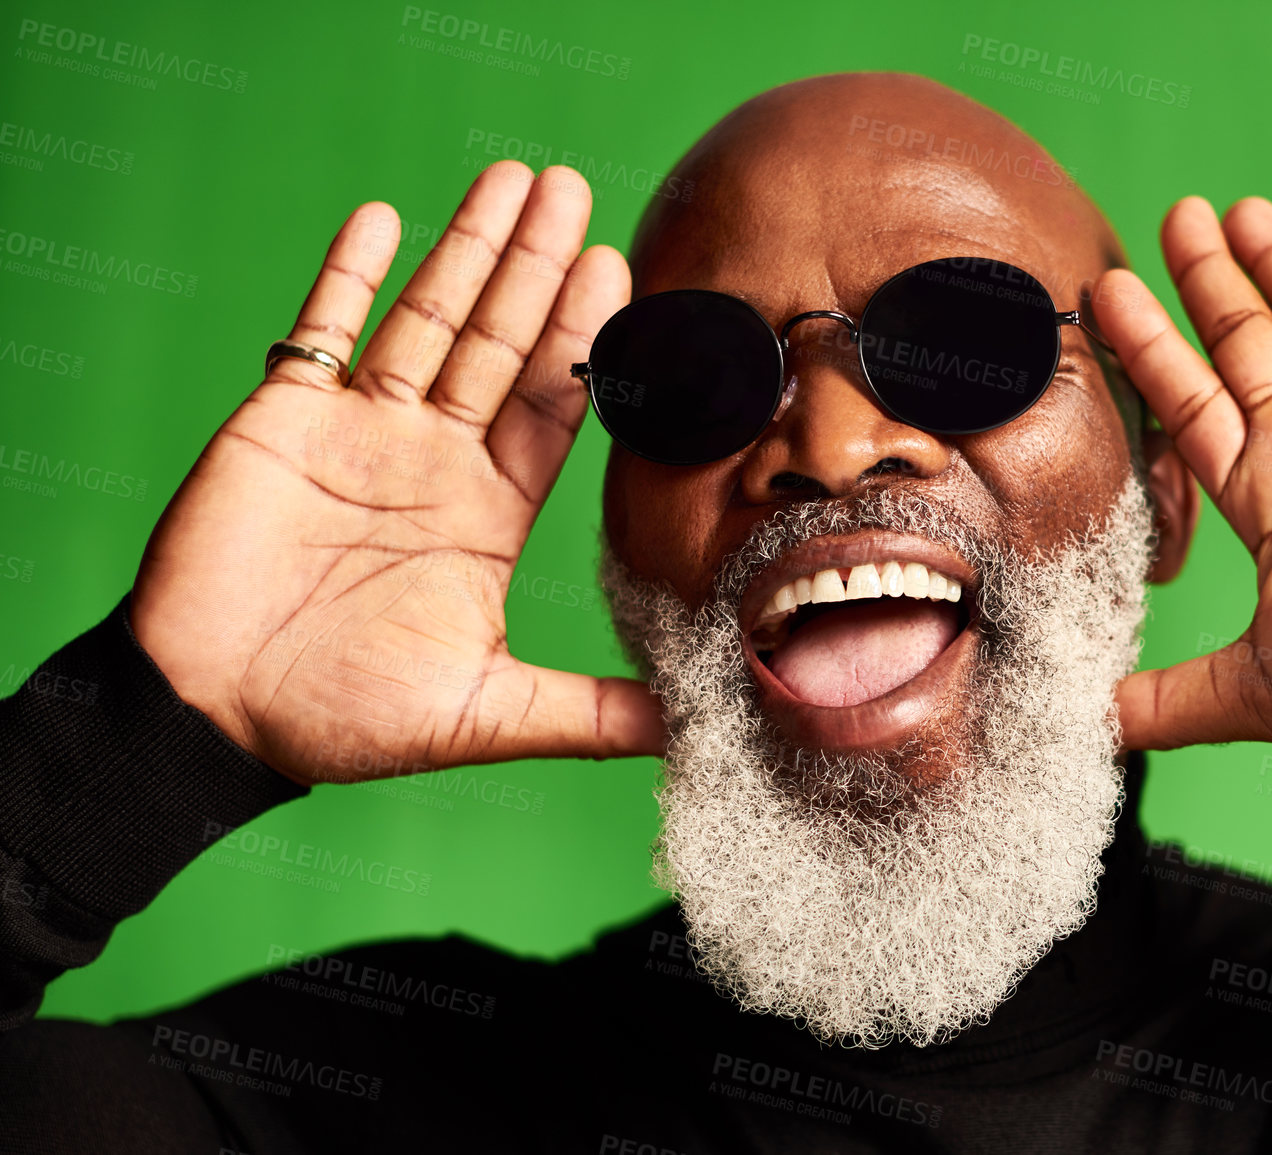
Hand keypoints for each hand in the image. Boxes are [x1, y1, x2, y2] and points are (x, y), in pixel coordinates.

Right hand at [131, 162, 664, 785]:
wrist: (215, 715)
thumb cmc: (345, 720)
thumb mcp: (486, 715)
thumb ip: (586, 713)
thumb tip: (688, 729)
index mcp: (487, 513)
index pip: (552, 406)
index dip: (584, 339)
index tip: (620, 271)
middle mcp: (435, 459)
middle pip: (500, 344)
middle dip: (537, 268)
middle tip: (576, 191)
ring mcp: (361, 432)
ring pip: (425, 322)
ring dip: (465, 249)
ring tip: (511, 179)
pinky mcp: (284, 420)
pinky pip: (320, 332)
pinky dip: (348, 276)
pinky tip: (385, 218)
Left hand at [1098, 197, 1271, 749]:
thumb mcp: (1255, 688)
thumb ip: (1168, 699)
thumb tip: (1080, 725)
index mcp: (1264, 489)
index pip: (1185, 402)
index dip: (1145, 350)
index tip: (1105, 294)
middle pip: (1240, 340)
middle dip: (1202, 282)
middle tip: (1167, 220)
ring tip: (1230, 208)